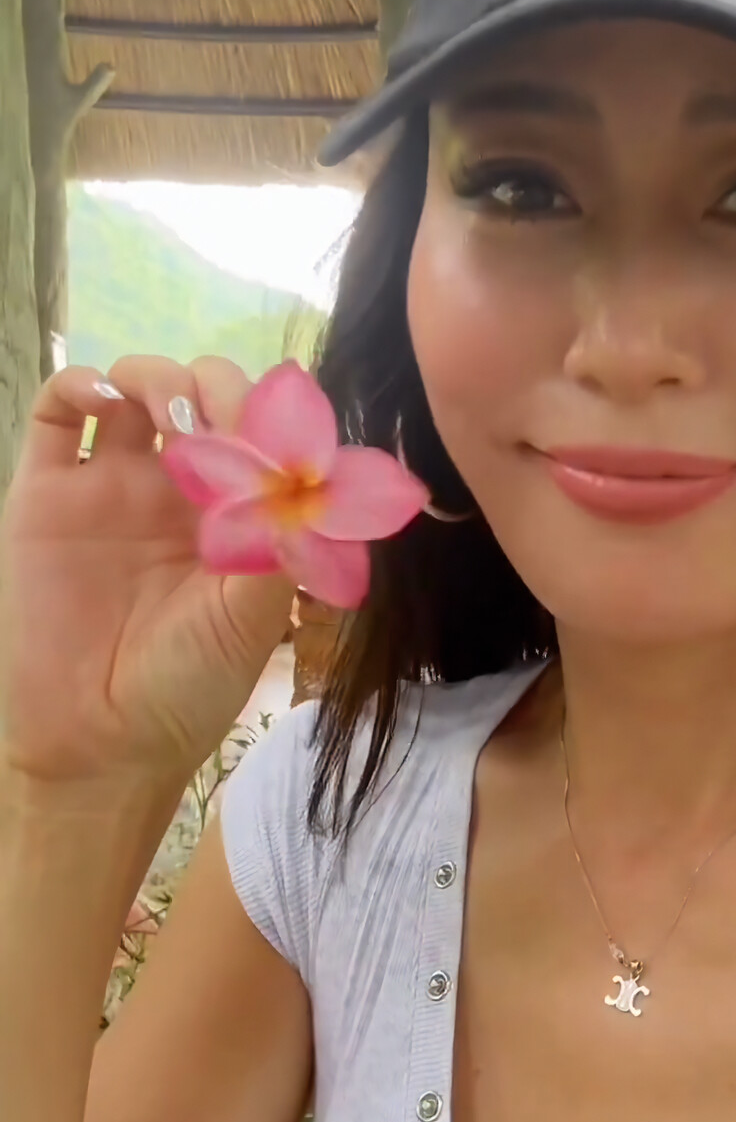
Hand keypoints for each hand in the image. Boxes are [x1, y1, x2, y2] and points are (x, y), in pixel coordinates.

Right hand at [0, 357, 297, 788]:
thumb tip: (302, 478)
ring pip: (134, 389)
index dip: (265, 414)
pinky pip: (59, 414)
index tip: (270, 434)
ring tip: (170, 411)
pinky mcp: (47, 494)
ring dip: (157, 375)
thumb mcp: (251, 620)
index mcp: (234, 515)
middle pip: (199, 395)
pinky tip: (104, 395)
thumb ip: (278, 546)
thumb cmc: (186, 690)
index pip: (256, 432)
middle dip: (216, 387)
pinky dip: (79, 382)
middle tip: (218, 420)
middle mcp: (175, 492)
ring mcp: (110, 488)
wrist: (98, 746)